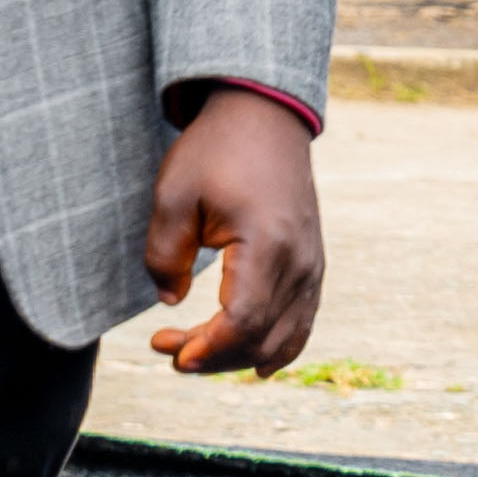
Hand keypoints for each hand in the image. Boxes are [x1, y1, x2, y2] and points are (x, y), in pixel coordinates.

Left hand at [141, 85, 327, 374]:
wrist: (264, 115)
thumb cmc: (214, 151)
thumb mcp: (172, 196)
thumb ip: (164, 256)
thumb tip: (170, 303)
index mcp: (268, 244)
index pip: (242, 322)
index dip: (205, 348)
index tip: (165, 346)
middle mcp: (300, 261)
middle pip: (263, 339)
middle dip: (212, 357)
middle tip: (166, 347)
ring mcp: (312, 263)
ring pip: (286, 338)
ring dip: (239, 356)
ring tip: (196, 350)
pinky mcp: (313, 261)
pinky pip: (302, 320)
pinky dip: (277, 345)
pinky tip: (252, 360)